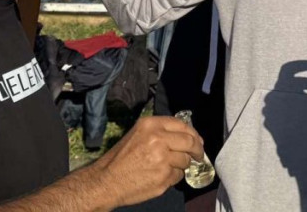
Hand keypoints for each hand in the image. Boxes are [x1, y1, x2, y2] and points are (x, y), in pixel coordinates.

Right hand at [89, 115, 203, 207]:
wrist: (107, 181)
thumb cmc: (121, 158)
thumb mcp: (138, 134)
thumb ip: (160, 132)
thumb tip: (187, 136)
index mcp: (150, 125)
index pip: (182, 125)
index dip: (193, 134)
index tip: (197, 141)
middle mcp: (158, 139)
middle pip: (190, 142)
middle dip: (197, 150)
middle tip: (198, 155)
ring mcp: (162, 159)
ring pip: (185, 160)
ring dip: (182, 165)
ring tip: (168, 167)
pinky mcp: (163, 177)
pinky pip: (178, 176)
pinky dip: (174, 176)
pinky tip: (161, 176)